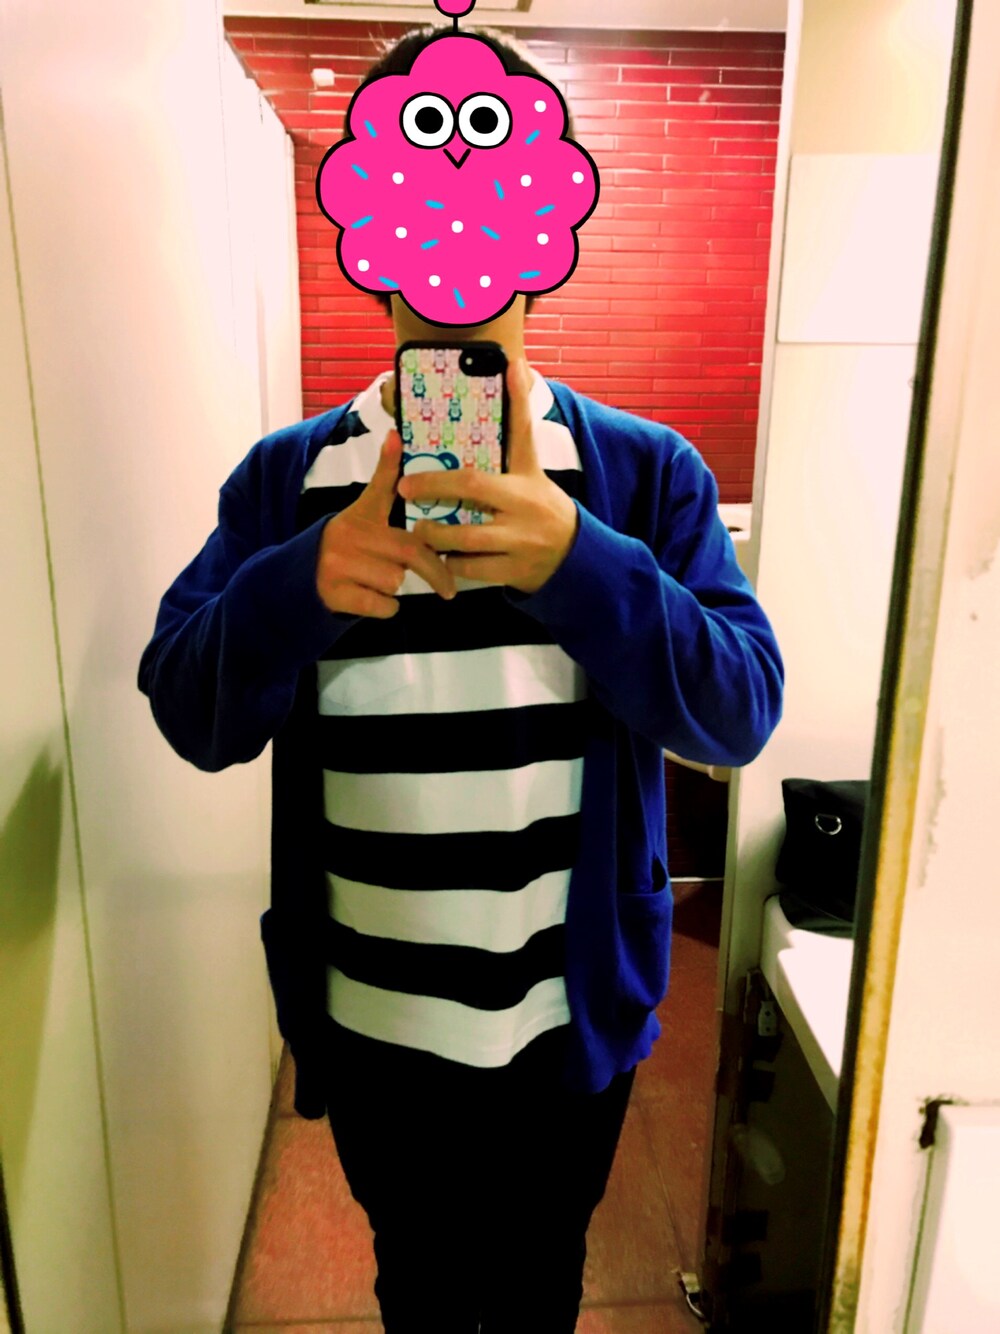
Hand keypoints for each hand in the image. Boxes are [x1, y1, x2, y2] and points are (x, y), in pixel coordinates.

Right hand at [316, 428, 456, 617]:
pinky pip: (382, 605)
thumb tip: (395, 435)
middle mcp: (348, 535)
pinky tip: (371, 599)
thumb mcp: (364, 514)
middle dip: (432, 571)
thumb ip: (384, 483)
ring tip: (379, 582)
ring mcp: (338, 564)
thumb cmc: (348, 546)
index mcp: (360, 516)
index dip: (388, 465)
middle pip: (406, 552)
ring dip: (396, 589)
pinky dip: (385, 608)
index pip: (378, 487)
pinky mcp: (335, 593)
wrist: (303, 579)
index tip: (395, 437)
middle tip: (447, 588)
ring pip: (395, 582)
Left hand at [397, 358, 579, 594]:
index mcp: (525, 480)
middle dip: (433, 488)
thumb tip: (516, 365)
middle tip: (405, 490)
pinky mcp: (513, 572)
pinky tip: (441, 558)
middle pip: (472, 491)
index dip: (467, 444)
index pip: (501, 448)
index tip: (422, 456)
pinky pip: (473, 570)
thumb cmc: (541, 501)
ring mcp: (519, 543)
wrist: (574, 553)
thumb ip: (519, 423)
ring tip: (420, 530)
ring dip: (437, 535)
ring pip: (467, 539)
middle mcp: (523, 508)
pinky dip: (452, 564)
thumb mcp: (532, 465)